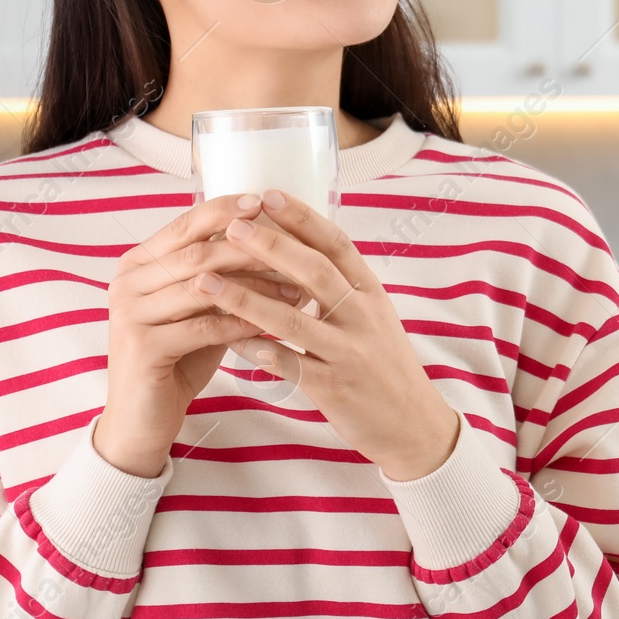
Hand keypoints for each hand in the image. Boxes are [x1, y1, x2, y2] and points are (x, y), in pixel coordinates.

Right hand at [95, 192, 305, 477]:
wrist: (141, 422)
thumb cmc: (178, 360)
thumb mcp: (200, 310)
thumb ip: (223, 277)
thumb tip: (278, 242)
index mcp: (139, 263)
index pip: (188, 224)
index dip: (228, 210)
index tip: (269, 202)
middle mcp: (127, 281)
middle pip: (198, 252)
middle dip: (252, 249)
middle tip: (299, 251)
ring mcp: (129, 312)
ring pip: (203, 287)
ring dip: (257, 287)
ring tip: (300, 290)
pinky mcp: (141, 346)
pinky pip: (204, 327)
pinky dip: (243, 324)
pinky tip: (276, 326)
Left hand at [195, 188, 460, 481]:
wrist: (413, 424)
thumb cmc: (384, 365)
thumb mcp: (372, 316)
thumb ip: (339, 285)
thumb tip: (295, 247)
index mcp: (371, 293)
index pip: (337, 244)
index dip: (303, 218)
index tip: (269, 194)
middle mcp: (362, 317)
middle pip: (315, 272)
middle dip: (270, 246)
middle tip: (231, 226)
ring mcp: (348, 352)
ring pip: (293, 319)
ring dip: (245, 298)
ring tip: (205, 282)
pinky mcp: (333, 387)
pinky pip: (288, 364)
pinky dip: (256, 349)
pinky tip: (225, 338)